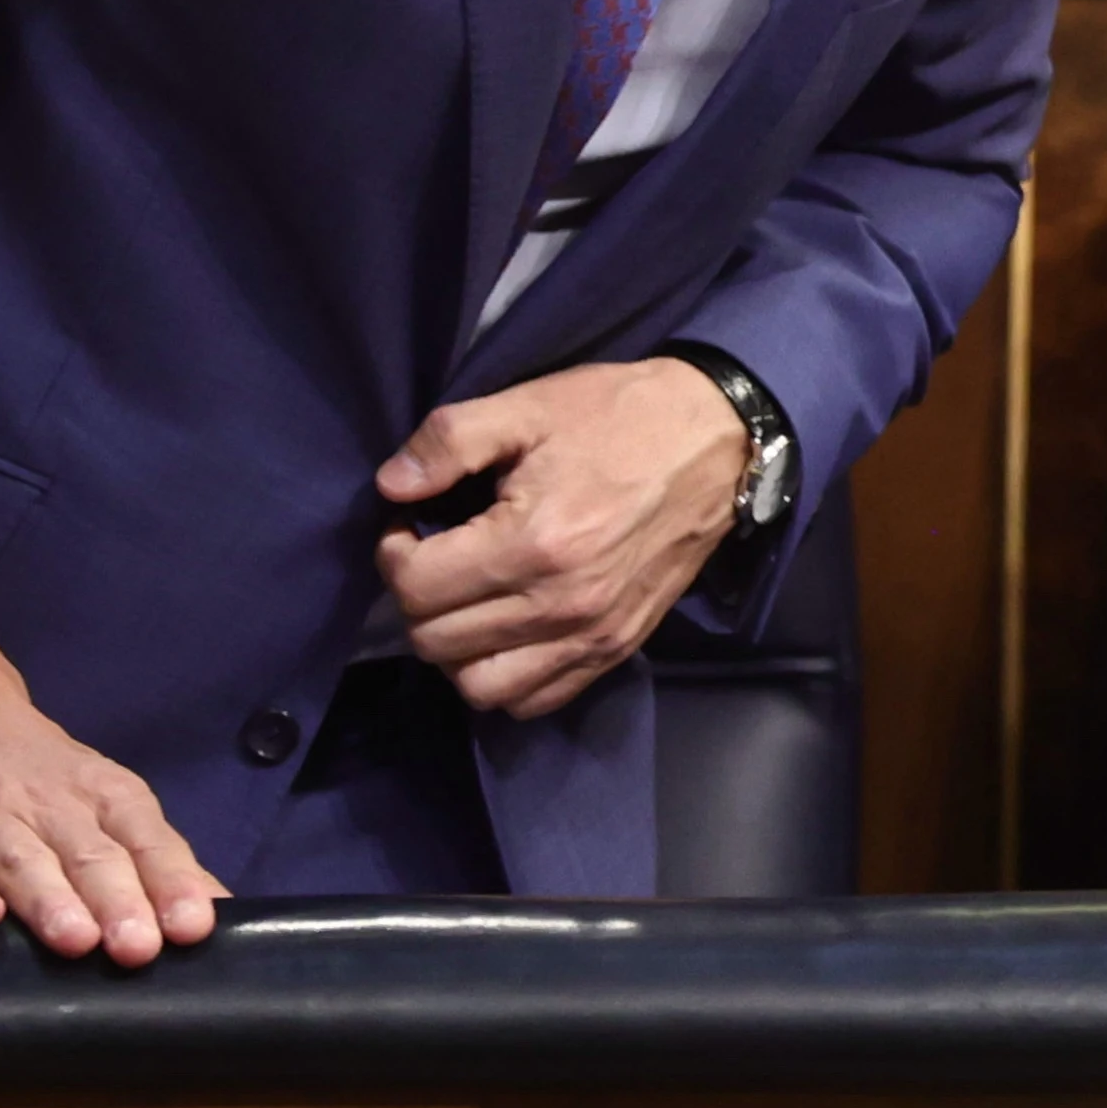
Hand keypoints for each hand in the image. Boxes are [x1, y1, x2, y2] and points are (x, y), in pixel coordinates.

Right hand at [0, 620, 224, 963]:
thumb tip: (219, 913)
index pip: (147, 840)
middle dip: (118, 901)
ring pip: (22, 860)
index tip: (192, 927)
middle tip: (139, 947)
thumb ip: (155, 856)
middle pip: (89, 856)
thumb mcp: (106, 801)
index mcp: (104, 797)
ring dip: (51, 900)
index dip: (171, 883)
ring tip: (76, 940)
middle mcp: (49, 806)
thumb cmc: (41, 779)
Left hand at [373, 357, 750, 717]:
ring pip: (478, 687)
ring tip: (464, 602)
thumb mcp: (528, 406)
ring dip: (454, 650)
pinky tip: (504, 632)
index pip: (416, 587)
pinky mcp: (615, 649)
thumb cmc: (617, 417)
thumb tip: (390, 486)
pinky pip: (534, 701)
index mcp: (532, 541)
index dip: (392, 554)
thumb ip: (449, 441)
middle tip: (434, 557)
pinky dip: (503, 678)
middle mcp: (559, 604)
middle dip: (416, 598)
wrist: (715, 443)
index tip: (409, 525)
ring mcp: (591, 636)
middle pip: (436, 642)